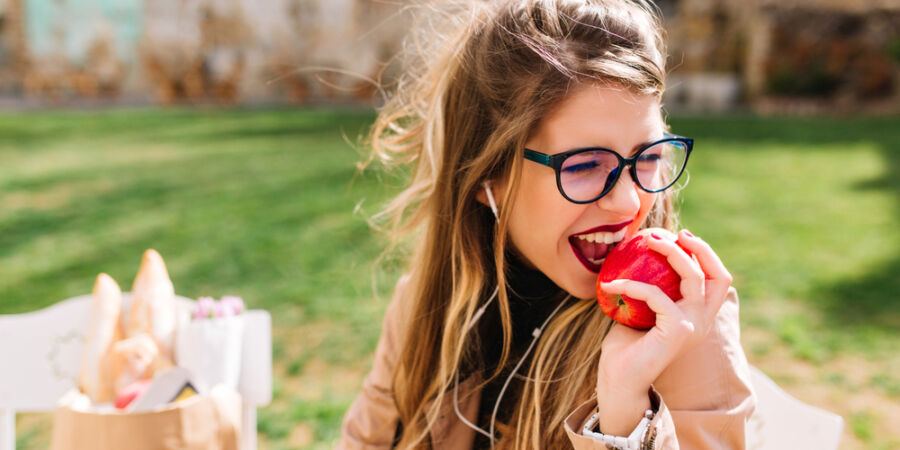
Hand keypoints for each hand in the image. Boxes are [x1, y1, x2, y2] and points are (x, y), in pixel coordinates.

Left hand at [593, 230, 732, 435]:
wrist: (618, 380)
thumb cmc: (625, 347)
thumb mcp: (640, 311)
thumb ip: (648, 289)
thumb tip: (636, 254)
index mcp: (698, 316)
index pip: (717, 280)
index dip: (706, 254)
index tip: (680, 236)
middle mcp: (703, 321)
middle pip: (718, 276)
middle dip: (701, 248)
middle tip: (673, 233)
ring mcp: (694, 326)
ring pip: (694, 277)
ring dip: (671, 253)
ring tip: (648, 240)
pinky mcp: (678, 330)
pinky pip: (656, 295)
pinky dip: (632, 285)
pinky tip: (610, 285)